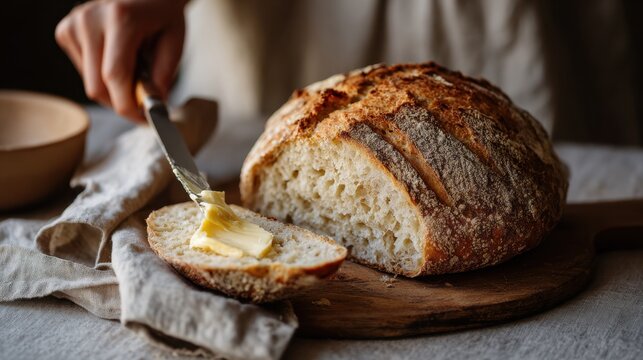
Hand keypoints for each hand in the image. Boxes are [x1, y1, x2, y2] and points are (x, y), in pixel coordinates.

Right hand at [55, 0, 187, 120]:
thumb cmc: (162, 14)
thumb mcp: (175, 41)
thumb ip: (163, 75)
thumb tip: (152, 106)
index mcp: (120, 19)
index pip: (115, 76)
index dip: (128, 106)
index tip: (144, 120)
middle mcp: (91, 19)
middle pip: (97, 86)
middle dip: (121, 104)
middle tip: (143, 105)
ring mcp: (74, 24)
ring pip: (89, 83)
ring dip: (113, 90)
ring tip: (134, 71)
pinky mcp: (66, 31)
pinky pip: (83, 72)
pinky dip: (101, 77)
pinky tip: (117, 59)